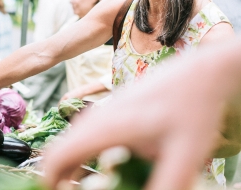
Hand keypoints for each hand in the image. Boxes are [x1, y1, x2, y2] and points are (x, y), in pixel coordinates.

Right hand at [42, 42, 239, 189]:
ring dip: (73, 169)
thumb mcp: (185, 154)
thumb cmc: (193, 107)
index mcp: (106, 128)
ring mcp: (100, 114)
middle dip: (61, 178)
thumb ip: (165, 183)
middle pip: (58, 153)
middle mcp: (95, 119)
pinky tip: (106, 170)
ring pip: (70, 145)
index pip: (57, 158)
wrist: (198, 72)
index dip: (53, 182)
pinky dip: (83, 158)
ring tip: (90, 186)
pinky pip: (84, 139)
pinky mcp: (108, 114)